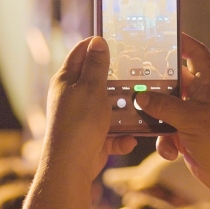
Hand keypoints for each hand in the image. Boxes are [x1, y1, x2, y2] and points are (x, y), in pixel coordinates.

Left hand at [44, 37, 136, 179]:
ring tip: (142, 107)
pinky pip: (113, 131)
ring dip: (125, 109)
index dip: (98, 44)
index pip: (81, 52)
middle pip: (99, 79)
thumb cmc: (78, 124)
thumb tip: (97, 41)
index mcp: (67, 80)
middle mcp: (73, 96)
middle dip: (119, 78)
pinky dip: (122, 136)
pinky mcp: (93, 136)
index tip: (121, 40)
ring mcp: (83, 117)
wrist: (71, 167)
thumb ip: (96, 65)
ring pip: (110, 105)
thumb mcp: (90, 89)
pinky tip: (129, 139)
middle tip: (140, 73)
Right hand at [133, 34, 209, 197]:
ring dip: (157, 118)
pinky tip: (171, 152)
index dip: (183, 41)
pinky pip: (168, 132)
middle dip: (157, 85)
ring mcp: (195, 117)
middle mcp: (203, 97)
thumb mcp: (190, 118)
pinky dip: (166, 142)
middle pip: (175, 81)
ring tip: (145, 121)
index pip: (197, 53)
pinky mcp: (189, 136)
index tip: (164, 35)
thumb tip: (140, 96)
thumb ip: (163, 105)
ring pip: (166, 109)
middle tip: (135, 80)